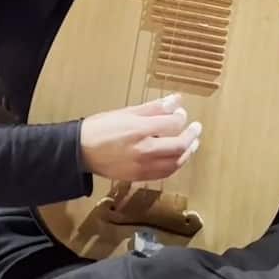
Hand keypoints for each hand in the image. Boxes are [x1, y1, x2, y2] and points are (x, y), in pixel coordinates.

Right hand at [79, 93, 201, 181]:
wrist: (81, 151)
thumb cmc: (102, 127)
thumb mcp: (127, 112)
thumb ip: (154, 107)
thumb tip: (176, 100)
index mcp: (140, 130)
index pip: (172, 123)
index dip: (181, 117)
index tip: (181, 112)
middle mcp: (144, 150)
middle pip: (179, 146)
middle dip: (191, 136)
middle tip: (196, 128)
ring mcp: (142, 166)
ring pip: (175, 163)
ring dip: (188, 152)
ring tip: (192, 143)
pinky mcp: (139, 177)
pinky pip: (165, 173)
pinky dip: (176, 164)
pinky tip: (178, 157)